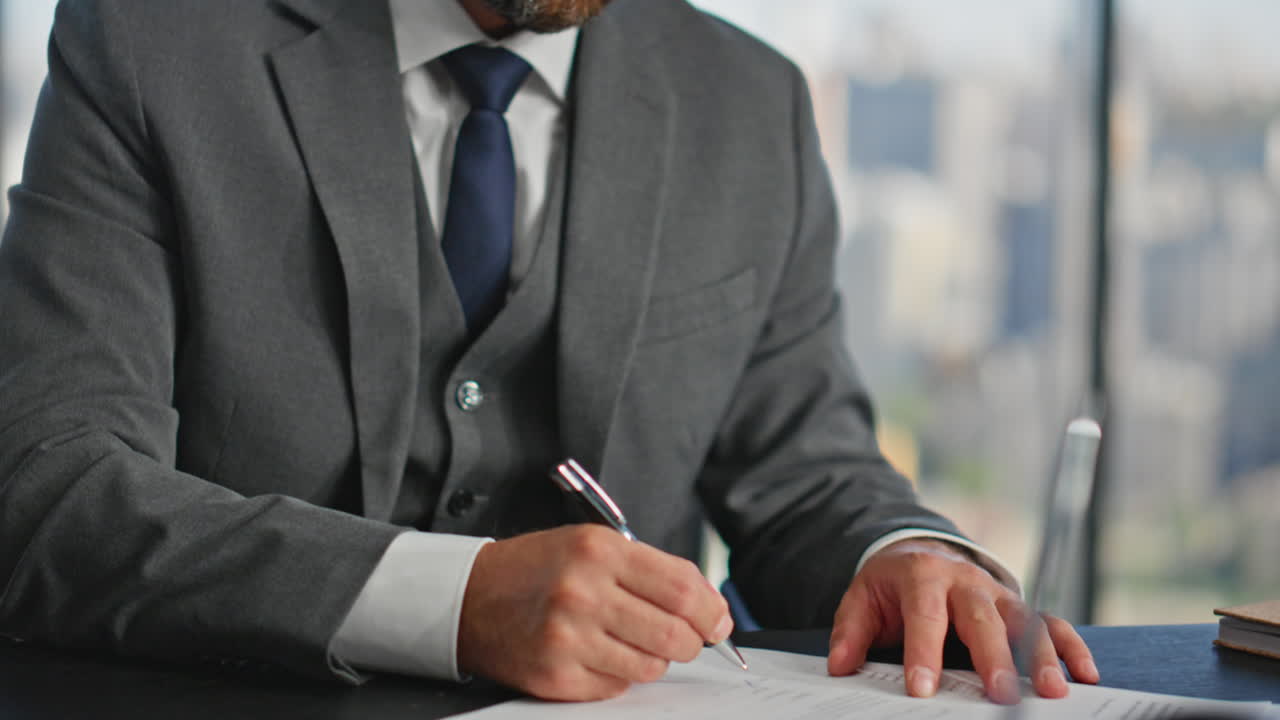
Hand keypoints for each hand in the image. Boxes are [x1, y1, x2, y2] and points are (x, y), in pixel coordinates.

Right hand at [457, 525, 732, 700]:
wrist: (469, 597)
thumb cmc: (538, 568)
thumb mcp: (592, 546)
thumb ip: (651, 570)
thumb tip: (710, 607)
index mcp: (599, 551)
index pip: (683, 588)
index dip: (712, 610)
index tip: (719, 621)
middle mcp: (583, 592)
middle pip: (675, 633)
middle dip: (691, 641)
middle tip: (685, 638)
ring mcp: (568, 637)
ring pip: (651, 665)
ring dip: (654, 658)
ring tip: (629, 640)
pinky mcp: (556, 675)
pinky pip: (618, 686)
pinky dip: (620, 674)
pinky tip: (598, 653)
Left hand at [826, 538, 1099, 703]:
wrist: (920, 552)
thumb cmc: (892, 584)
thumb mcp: (862, 598)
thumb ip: (850, 631)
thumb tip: (840, 666)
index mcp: (922, 576)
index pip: (923, 616)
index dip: (922, 654)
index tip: (921, 690)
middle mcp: (965, 582)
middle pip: (981, 618)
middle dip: (993, 657)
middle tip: (1001, 694)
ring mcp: (997, 593)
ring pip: (1024, 621)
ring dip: (1040, 656)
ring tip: (1053, 691)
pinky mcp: (1019, 605)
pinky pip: (1052, 622)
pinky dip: (1070, 646)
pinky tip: (1085, 674)